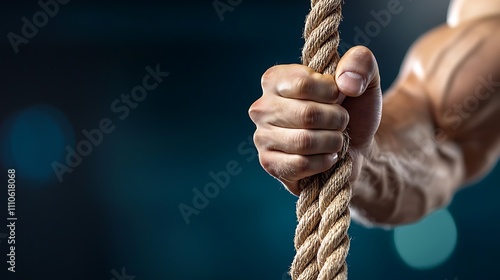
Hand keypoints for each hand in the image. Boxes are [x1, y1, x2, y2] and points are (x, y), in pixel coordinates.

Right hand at [248, 46, 381, 195]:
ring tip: (336, 139)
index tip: (339, 96)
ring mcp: (262, 137)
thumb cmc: (353, 109)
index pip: (302, 83)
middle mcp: (262, 107)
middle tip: (341, 121)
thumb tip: (345, 83)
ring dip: (333, 142)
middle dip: (337, 120)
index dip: (331, 93)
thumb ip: (360, 62)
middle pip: (307, 115)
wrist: (356, 146)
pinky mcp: (269, 163)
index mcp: (276, 79)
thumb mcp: (364, 78)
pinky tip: (327, 156)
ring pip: (305, 142)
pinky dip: (324, 162)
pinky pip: (301, 164)